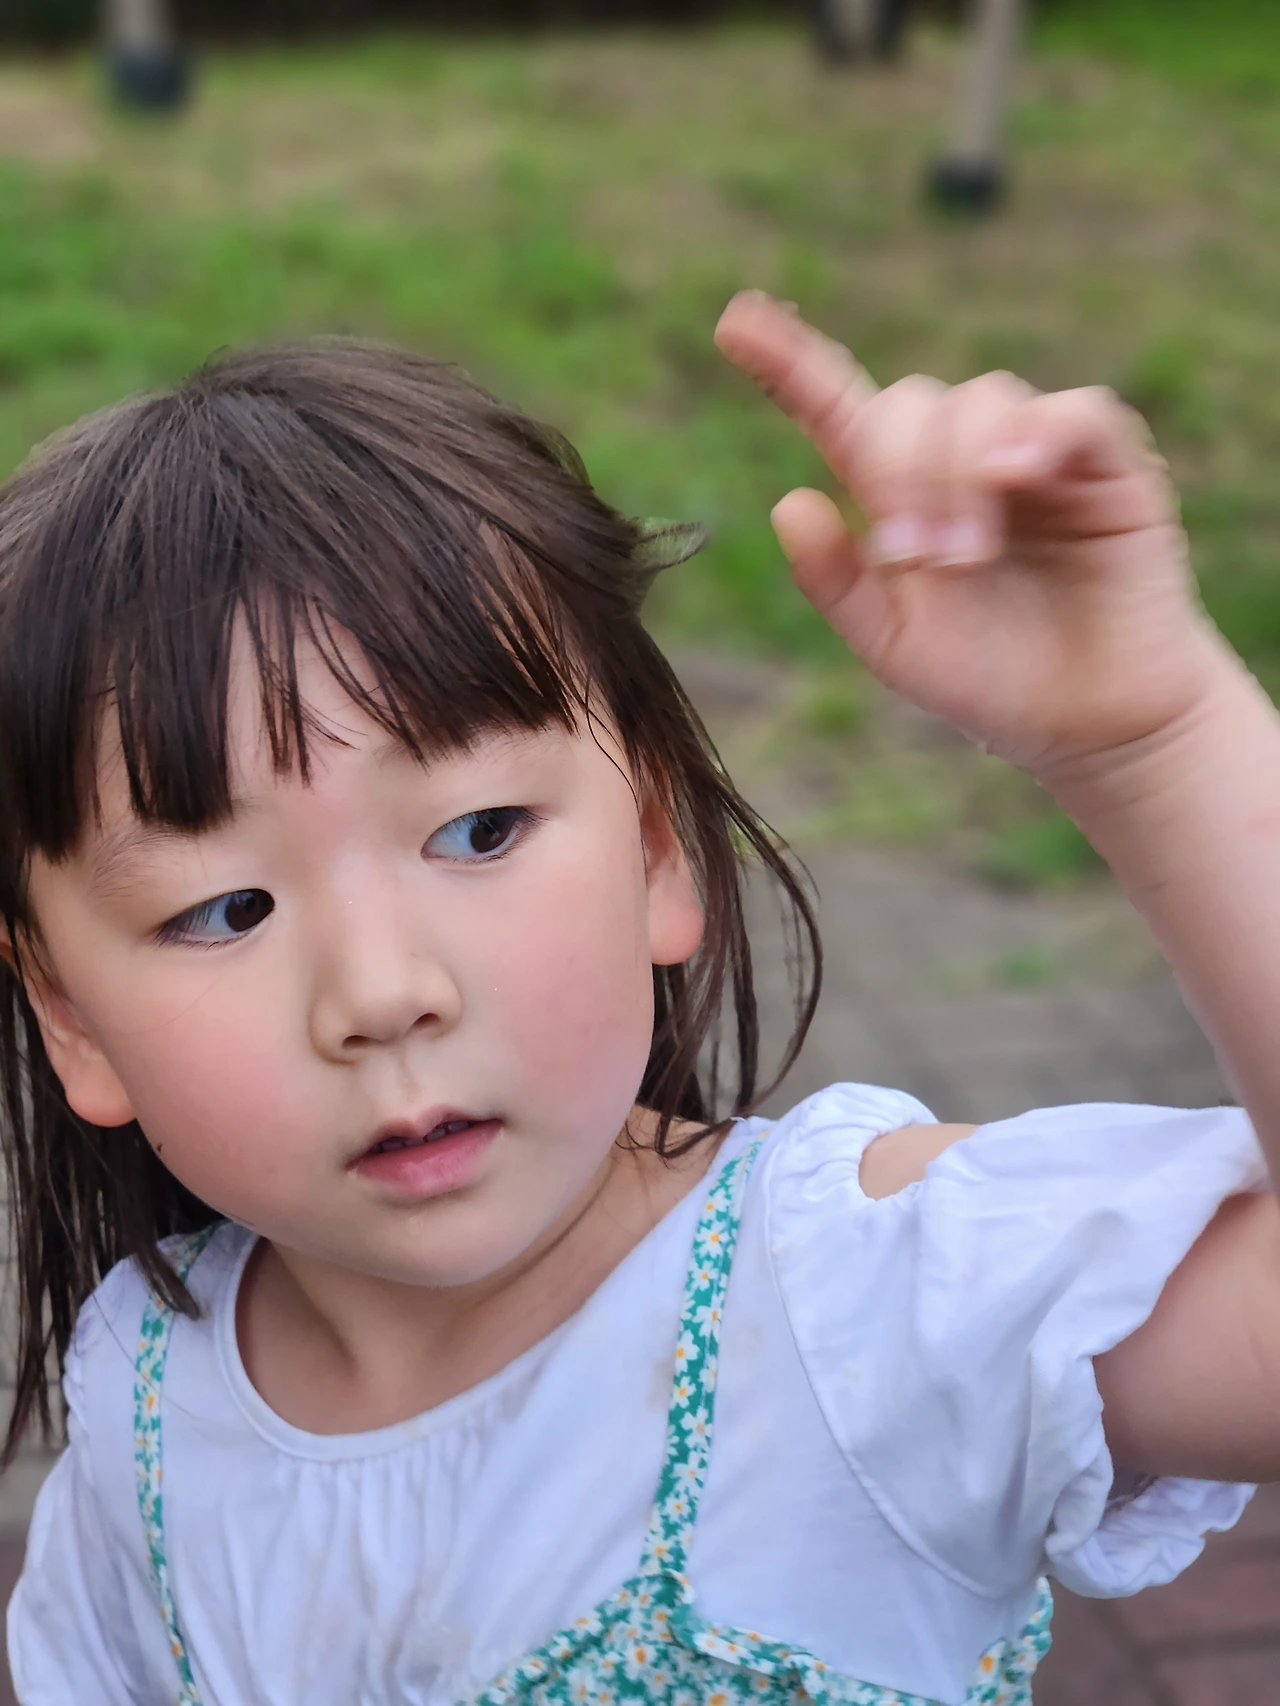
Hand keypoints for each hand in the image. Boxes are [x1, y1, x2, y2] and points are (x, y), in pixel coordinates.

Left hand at [714, 291, 1231, 776]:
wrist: (1086, 720)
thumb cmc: (991, 679)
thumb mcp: (894, 643)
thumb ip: (836, 582)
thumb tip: (787, 503)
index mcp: (901, 492)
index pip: (837, 406)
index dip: (788, 362)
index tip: (733, 323)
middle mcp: (962, 456)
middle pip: (909, 404)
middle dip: (899, 473)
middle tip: (914, 558)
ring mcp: (1035, 451)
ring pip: (981, 400)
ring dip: (958, 474)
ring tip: (966, 558)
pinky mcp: (1106, 462)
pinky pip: (1072, 412)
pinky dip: (1037, 433)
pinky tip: (1014, 475)